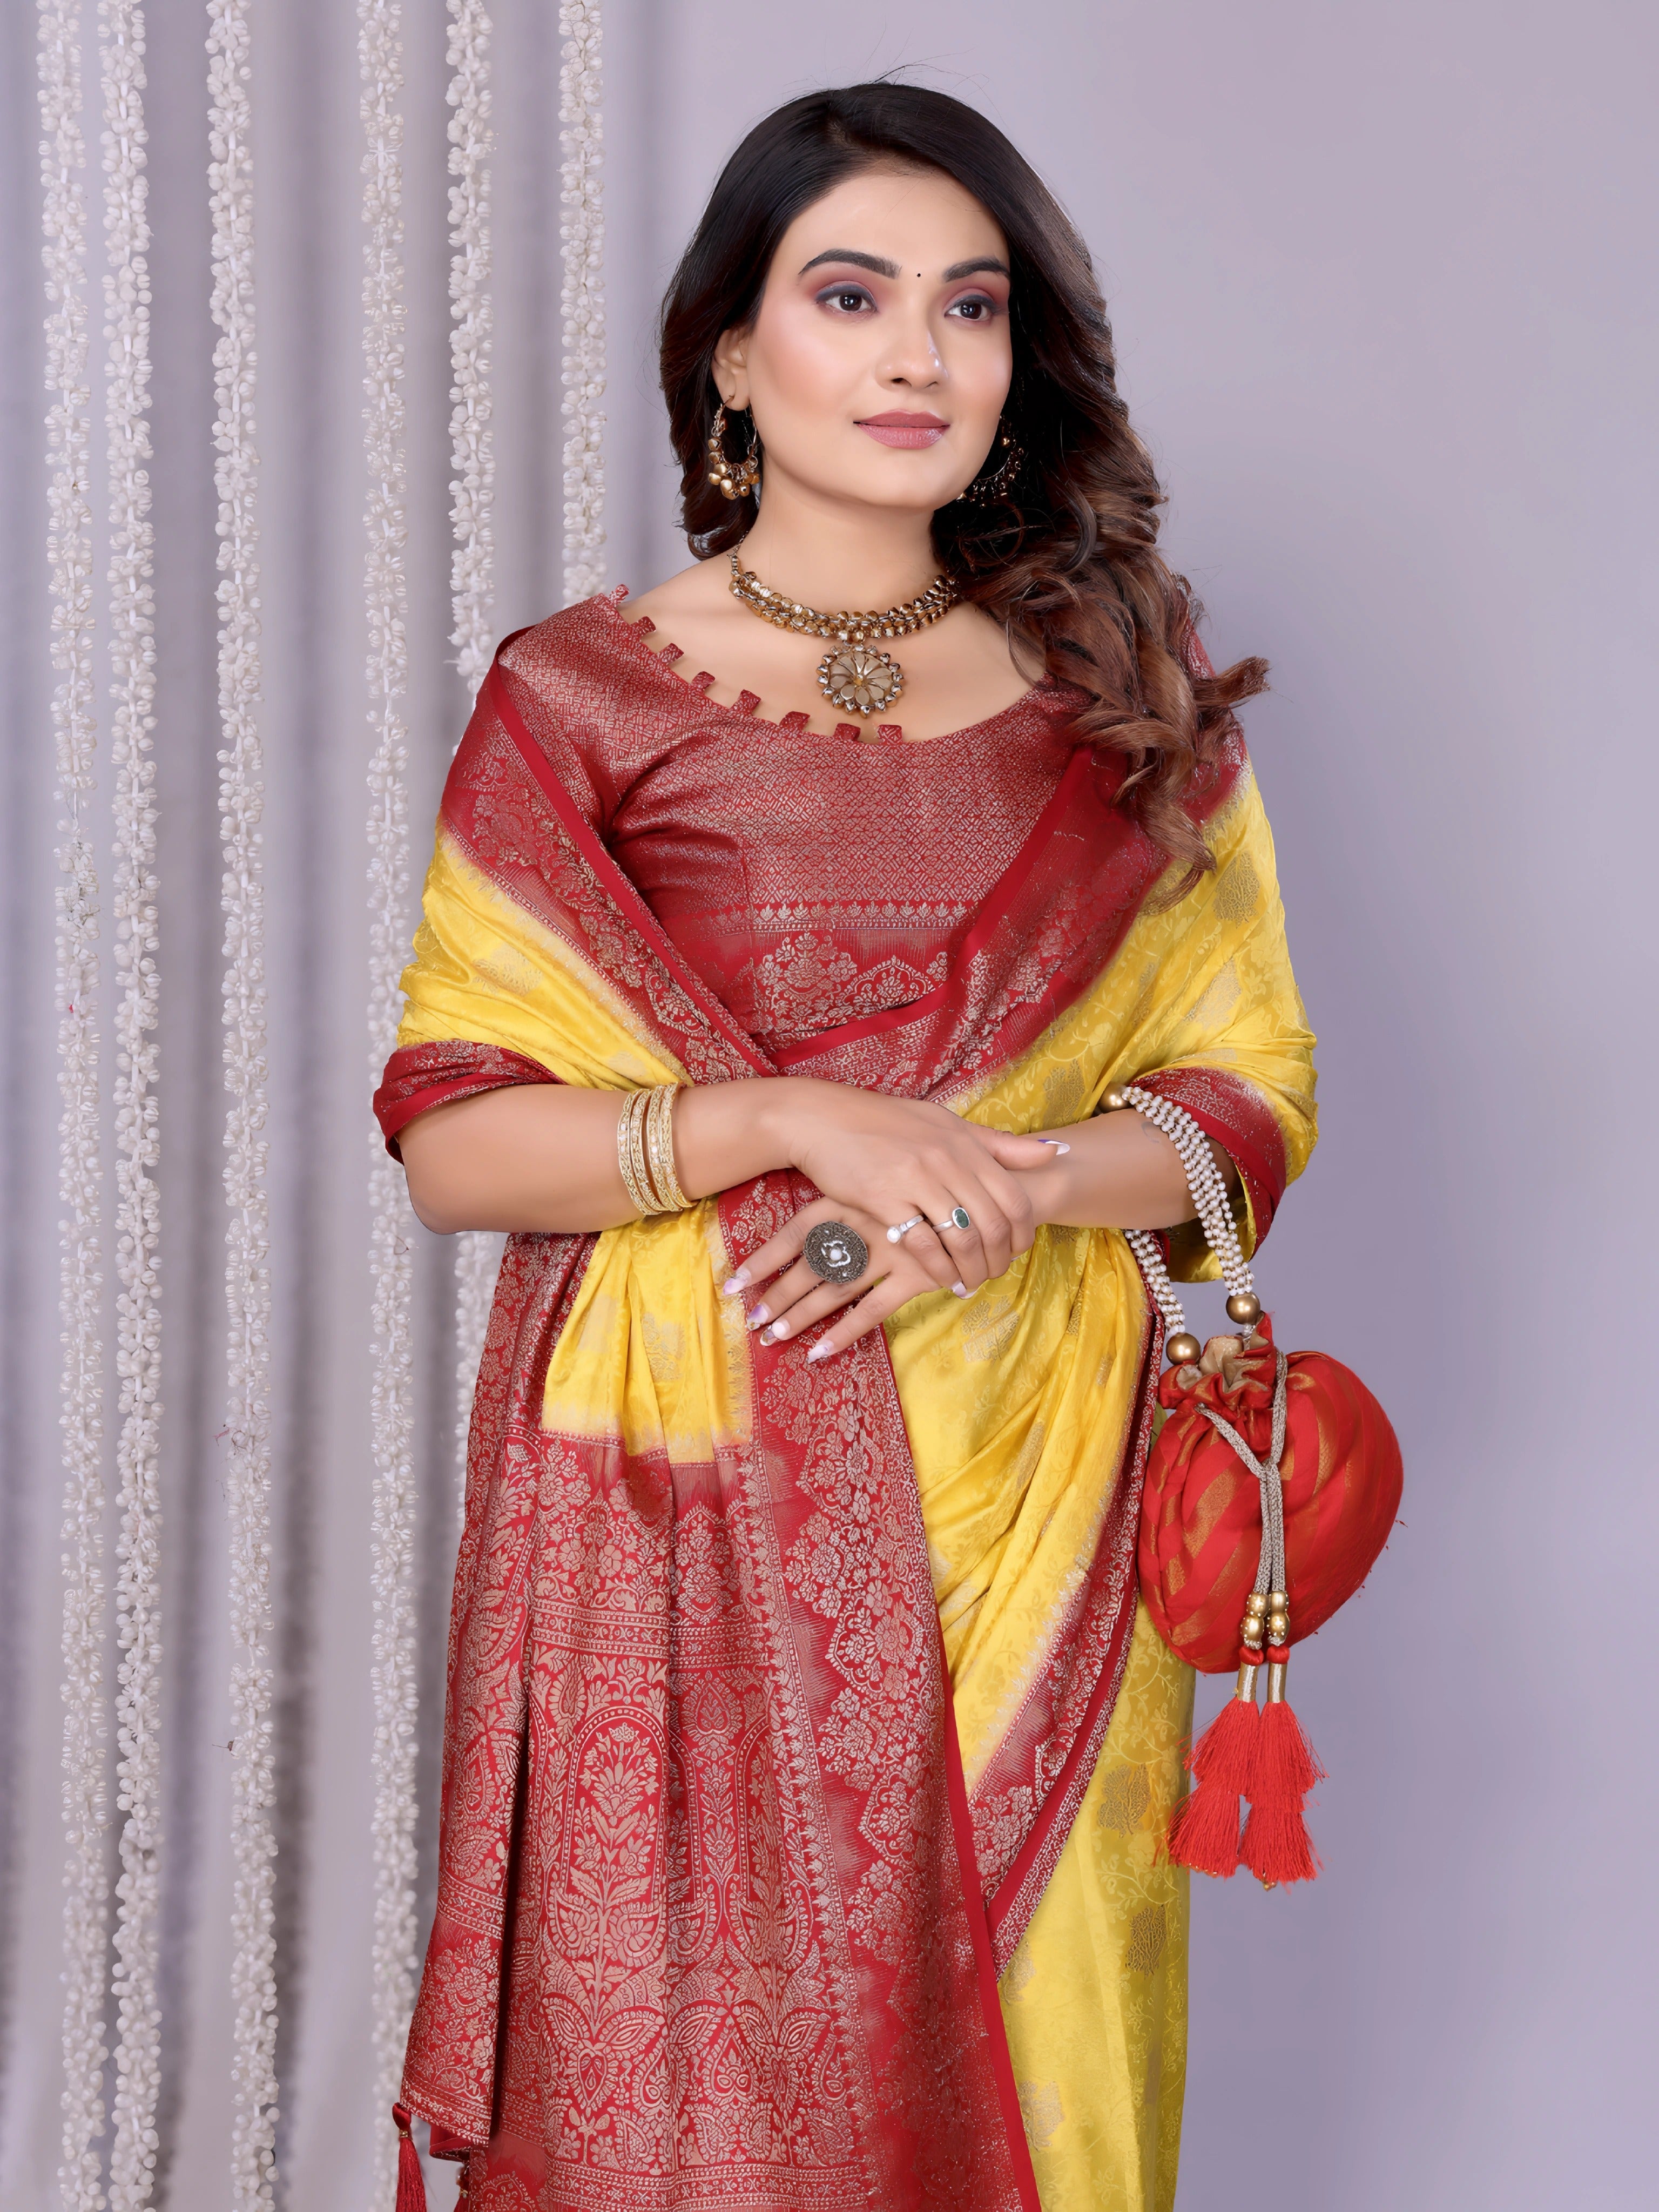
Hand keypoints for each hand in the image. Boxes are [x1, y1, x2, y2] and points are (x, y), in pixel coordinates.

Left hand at [723, 1193, 970, 1359]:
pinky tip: (819, 1351)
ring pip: (834, 1290)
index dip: (763, 1259)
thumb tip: (816, 1228)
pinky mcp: (916, 1274)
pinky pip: (872, 1310)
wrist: (998, 1188)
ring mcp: (891, 1250)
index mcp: (853, 1198)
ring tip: (773, 1337)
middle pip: (808, 1267)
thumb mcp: (892, 1181)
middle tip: (751, 1321)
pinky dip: (843, 1332)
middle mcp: (866, 1224)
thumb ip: (856, 1199)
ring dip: (801, 1316)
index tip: (734, 1284)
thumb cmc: (938, 1184)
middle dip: (777, 1296)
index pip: (795, 1232)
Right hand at [760, 1078, 1064, 1294]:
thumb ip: (997, 1144)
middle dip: (999, 1258)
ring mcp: (916, 1179)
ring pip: (962, 1238)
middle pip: (993, 1223)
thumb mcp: (946, 1123)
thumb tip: (1053, 1153)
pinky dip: (939, 1269)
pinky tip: (941, 1279)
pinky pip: (924, 1245)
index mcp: (964, 1143)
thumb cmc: (886, 1123)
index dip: (1022, 1233)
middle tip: (994, 1274)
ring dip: (972, 1270)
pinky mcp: (885, 1199)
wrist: (823, 1119)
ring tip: (970, 1283)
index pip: (1013, 1197)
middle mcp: (946, 1160)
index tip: (1016, 1250)